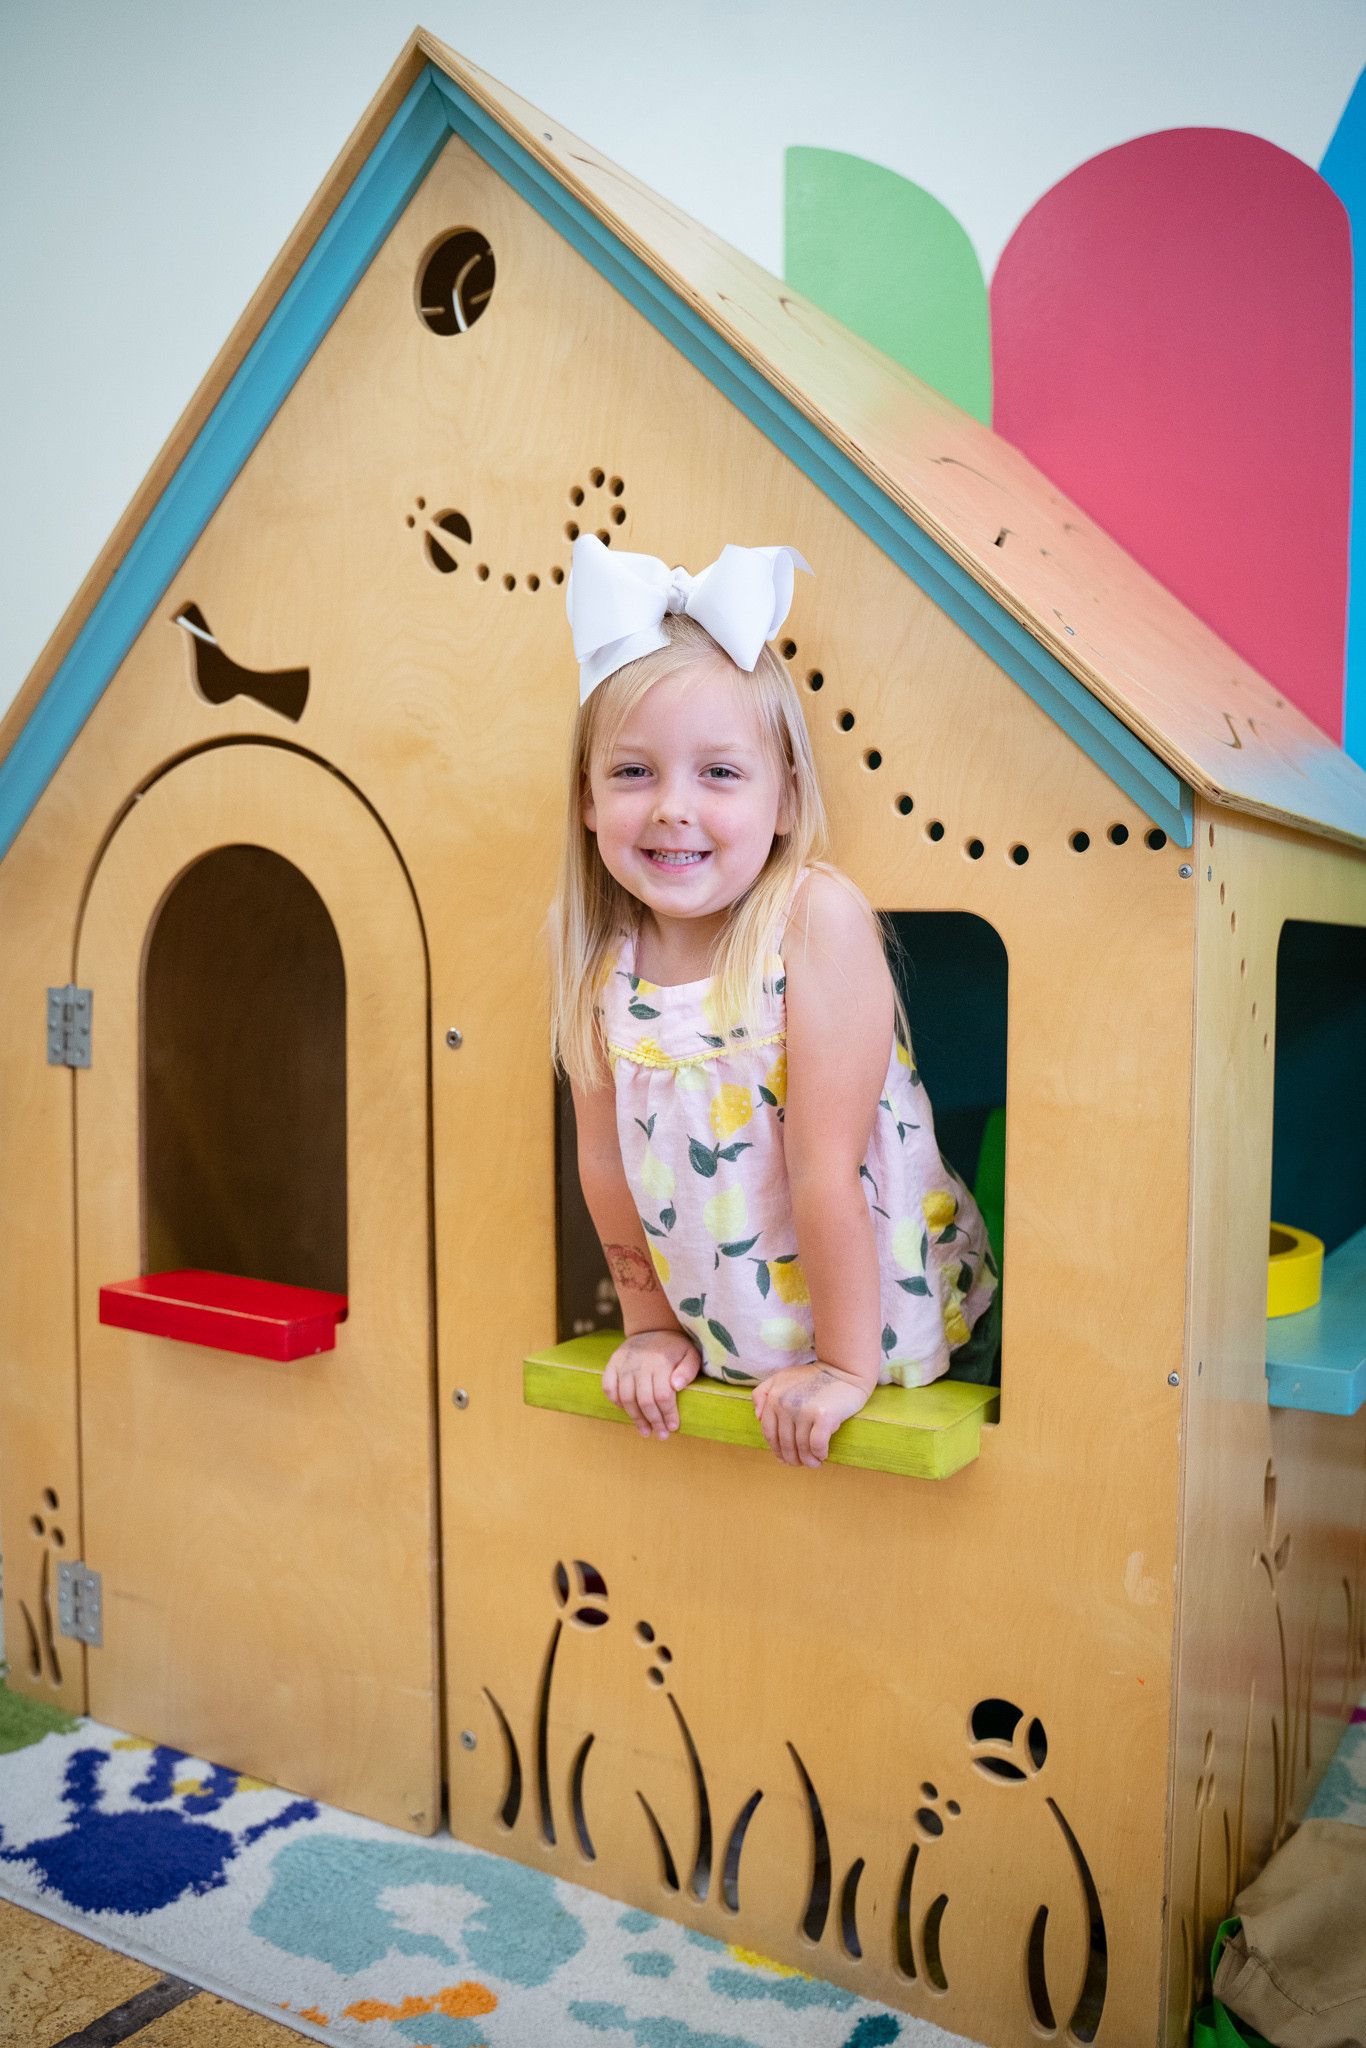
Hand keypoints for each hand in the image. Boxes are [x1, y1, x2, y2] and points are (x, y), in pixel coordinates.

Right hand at [603, 1328, 701, 1440]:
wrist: (653, 1328)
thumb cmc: (675, 1347)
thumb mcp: (690, 1354)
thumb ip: (688, 1370)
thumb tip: (677, 1386)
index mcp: (661, 1362)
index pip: (663, 1396)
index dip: (668, 1414)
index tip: (673, 1427)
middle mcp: (640, 1363)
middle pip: (644, 1401)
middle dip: (654, 1421)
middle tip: (661, 1435)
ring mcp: (624, 1364)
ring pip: (626, 1398)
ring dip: (635, 1418)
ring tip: (645, 1431)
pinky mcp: (612, 1364)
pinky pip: (608, 1387)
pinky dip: (615, 1401)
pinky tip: (626, 1411)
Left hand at [752, 1361, 871, 1468]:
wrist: (843, 1368)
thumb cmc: (813, 1377)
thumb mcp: (782, 1378)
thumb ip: (763, 1393)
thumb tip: (757, 1417)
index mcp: (774, 1397)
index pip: (769, 1433)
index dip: (776, 1449)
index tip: (784, 1457)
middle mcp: (786, 1404)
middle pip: (785, 1443)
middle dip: (792, 1459)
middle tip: (800, 1464)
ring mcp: (804, 1410)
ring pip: (801, 1447)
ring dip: (807, 1461)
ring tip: (814, 1464)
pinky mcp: (823, 1416)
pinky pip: (817, 1445)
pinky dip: (819, 1454)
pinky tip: (823, 1455)